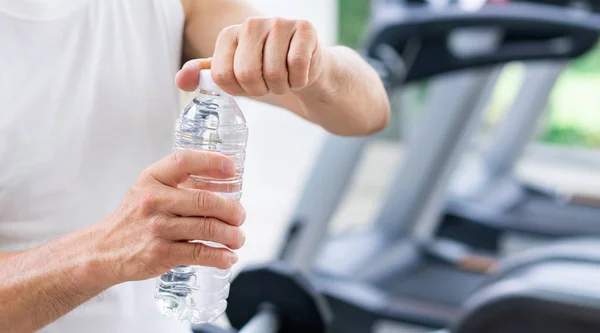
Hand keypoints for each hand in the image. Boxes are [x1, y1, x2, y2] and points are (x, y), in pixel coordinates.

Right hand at [92, 150, 245, 284]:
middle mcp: (154, 200)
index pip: (185, 160)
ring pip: (208, 228)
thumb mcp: (149, 190)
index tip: (233, 169)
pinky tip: (229, 257)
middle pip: (205, 201)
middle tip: (240, 217)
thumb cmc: (135, 217)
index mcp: (153, 179)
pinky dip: (220, 256)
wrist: (103, 250)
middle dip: (232, 210)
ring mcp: (157, 227)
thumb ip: (182, 182)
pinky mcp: (160, 253)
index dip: (212, 162)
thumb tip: (226, 172)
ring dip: (232, 235)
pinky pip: (200, 253)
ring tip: (238, 238)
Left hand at [176, 17, 324, 95]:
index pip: (223, 75)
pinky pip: (297, 66)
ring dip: (281, 87)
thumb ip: (206, 75)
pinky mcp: (305, 29)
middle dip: (260, 90)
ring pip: (274, 73)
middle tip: (268, 85)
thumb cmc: (265, 70)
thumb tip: (181, 80)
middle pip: (247, 74)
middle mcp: (251, 24)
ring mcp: (279, 23)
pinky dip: (299, 80)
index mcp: (229, 34)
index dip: (238, 91)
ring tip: (284, 79)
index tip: (247, 86)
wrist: (305, 67)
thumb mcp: (233, 74)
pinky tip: (299, 74)